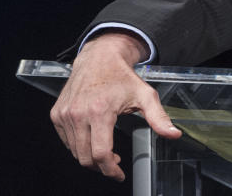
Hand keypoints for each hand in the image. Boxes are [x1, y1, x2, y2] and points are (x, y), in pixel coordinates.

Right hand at [50, 31, 180, 180]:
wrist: (100, 57)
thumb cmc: (121, 76)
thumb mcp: (145, 95)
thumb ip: (159, 117)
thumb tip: (174, 134)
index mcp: (100, 111)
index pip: (101, 153)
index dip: (110, 170)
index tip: (118, 174)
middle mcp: (79, 113)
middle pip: (86, 157)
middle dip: (101, 166)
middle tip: (114, 163)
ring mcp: (66, 114)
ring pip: (75, 151)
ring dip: (90, 157)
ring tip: (105, 150)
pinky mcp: (57, 114)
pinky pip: (66, 141)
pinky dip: (78, 146)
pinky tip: (92, 139)